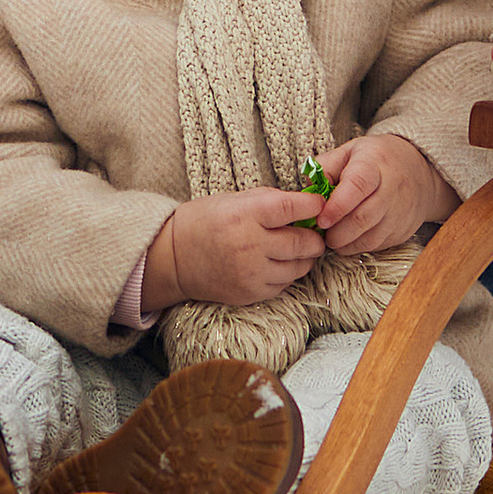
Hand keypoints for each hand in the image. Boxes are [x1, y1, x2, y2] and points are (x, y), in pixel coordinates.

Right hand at [140, 188, 332, 316]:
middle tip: (313, 232)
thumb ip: (269, 201)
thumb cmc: (204, 222)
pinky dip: (286, 274)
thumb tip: (305, 205)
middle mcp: (250, 245)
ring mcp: (251, 273)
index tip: (318, 205)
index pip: (292, 208)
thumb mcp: (232, 199)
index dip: (312, 205)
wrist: (173, 258)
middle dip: (314, 237)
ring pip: (299, 267)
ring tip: (295, 248)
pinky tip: (276, 263)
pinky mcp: (250, 293)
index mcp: (244, 215)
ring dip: (303, 257)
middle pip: (303, 243)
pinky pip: (284, 284)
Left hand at [301, 130, 451, 254]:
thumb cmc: (375, 160)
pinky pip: (378, 246)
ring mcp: (400, 212)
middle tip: (321, 232)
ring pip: (370, 238)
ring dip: (345, 243)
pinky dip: (358, 247)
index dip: (337, 206)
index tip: (321, 220)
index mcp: (374, 163)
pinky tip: (348, 240)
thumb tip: (307, 189)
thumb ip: (326, 167)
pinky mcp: (403, 230)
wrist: (419, 170)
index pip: (357, 186)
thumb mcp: (349, 152)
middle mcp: (392, 188)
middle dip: (336, 232)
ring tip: (331, 238)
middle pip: (363, 217)